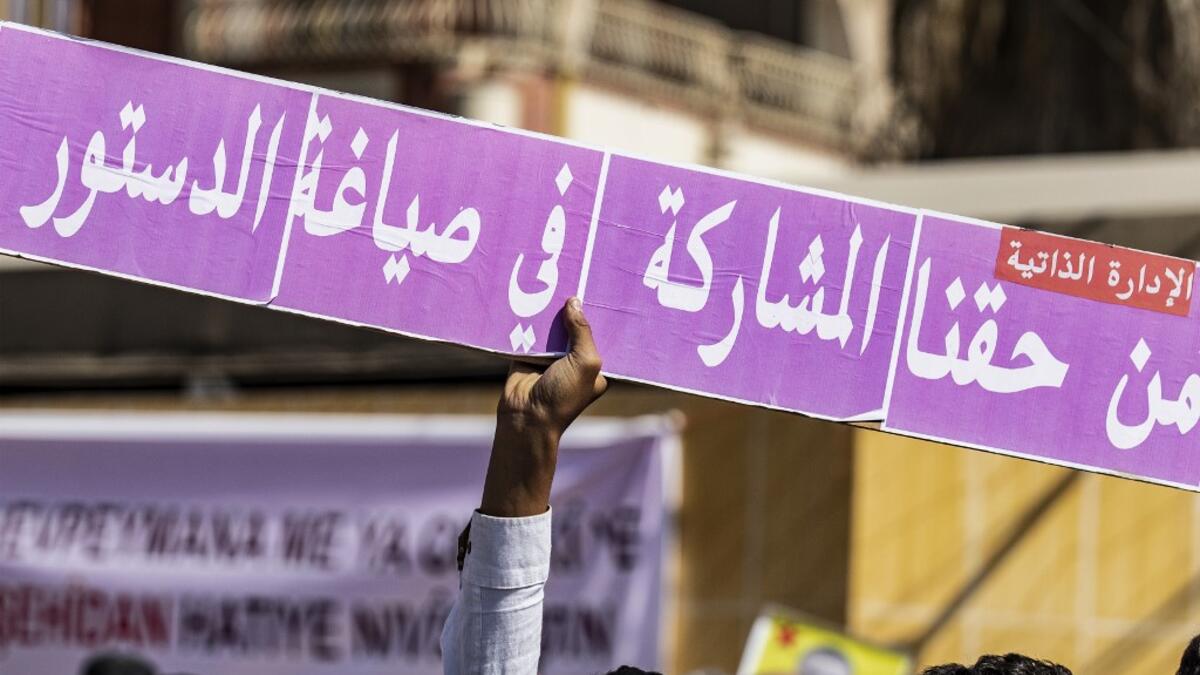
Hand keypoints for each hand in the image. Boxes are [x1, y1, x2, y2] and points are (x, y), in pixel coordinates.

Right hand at [480, 297, 607, 516]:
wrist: (526, 417)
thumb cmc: (564, 396)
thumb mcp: (584, 362)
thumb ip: (582, 331)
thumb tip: (574, 301)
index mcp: (593, 366)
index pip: (599, 336)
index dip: (599, 315)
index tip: (600, 289)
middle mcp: (572, 360)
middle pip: (573, 327)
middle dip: (574, 308)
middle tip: (577, 276)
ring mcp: (549, 357)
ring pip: (551, 327)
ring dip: (550, 310)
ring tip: (555, 279)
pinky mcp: (527, 354)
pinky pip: (529, 330)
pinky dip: (529, 317)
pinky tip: (531, 295)